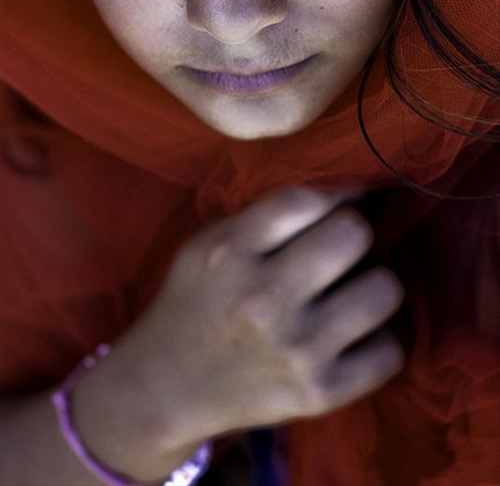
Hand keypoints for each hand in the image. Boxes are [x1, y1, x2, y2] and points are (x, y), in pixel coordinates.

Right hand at [113, 188, 403, 446]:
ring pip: (385, 290)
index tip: (349, 197)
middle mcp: (265, 298)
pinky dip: (377, 340)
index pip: (309, 199)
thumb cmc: (195, 302)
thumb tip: (340, 190)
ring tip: (351, 291)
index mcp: (231, 252)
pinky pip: (389, 351)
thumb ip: (263, 216)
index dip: (340, 191)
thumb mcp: (207, 243)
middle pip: (354, 235)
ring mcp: (296, 349)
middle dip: (354, 233)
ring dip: (373, 285)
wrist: (166, 389)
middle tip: (342, 247)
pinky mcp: (319, 394)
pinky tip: (353, 336)